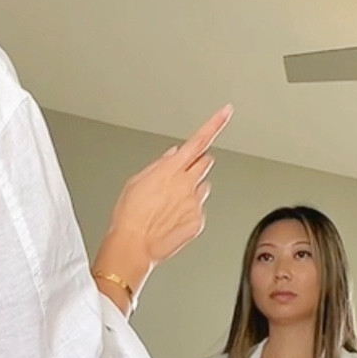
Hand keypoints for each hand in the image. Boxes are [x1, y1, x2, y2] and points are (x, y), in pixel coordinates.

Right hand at [104, 105, 233, 276]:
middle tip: (179, 178)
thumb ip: (160, 164)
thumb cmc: (129, 215)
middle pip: (205, 162)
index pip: (199, 140)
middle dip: (196, 164)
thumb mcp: (136, 181)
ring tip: (170, 206)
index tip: (227, 111)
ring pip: (203, 188)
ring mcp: (195, 203)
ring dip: (192, 191)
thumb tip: (173, 154)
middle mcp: (187, 183)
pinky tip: (172, 221)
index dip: (215, 123)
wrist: (132, 246)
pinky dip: (189, 213)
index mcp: (171, 168)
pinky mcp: (199, 221)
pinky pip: (200, 210)